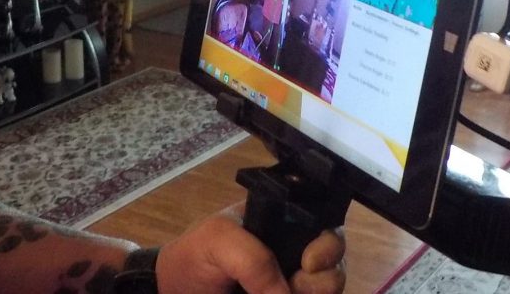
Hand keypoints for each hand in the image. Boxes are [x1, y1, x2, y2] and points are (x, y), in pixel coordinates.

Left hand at [155, 207, 345, 293]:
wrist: (173, 293)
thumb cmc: (194, 257)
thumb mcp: (218, 240)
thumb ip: (254, 259)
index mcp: (283, 223)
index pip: (325, 227)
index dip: (327, 245)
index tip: (308, 262)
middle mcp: (297, 252)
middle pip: (336, 263)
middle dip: (325, 276)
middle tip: (296, 284)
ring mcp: (293, 283)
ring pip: (330, 287)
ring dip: (317, 293)